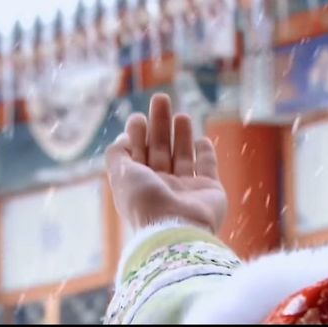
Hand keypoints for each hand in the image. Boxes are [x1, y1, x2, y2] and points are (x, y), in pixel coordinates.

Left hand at [106, 93, 226, 232]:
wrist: (177, 228)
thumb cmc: (146, 201)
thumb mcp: (121, 175)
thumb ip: (117, 155)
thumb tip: (121, 139)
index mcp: (140, 185)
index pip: (137, 155)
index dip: (136, 135)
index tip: (137, 117)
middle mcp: (162, 187)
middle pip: (159, 150)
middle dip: (159, 124)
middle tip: (160, 98)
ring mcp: (186, 190)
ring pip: (183, 156)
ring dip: (181, 135)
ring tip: (181, 114)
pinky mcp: (210, 191)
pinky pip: (207, 168)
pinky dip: (206, 153)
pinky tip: (202, 139)